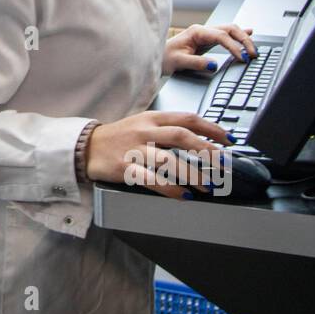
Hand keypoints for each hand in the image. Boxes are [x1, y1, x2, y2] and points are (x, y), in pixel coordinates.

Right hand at [84, 110, 231, 199]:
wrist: (86, 147)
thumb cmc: (118, 137)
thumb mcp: (142, 124)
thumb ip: (166, 129)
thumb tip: (198, 140)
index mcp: (152, 118)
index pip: (187, 118)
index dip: (210, 128)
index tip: (228, 140)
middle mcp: (145, 131)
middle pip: (182, 136)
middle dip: (207, 151)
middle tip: (223, 164)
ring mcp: (134, 150)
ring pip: (169, 160)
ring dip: (192, 174)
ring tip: (208, 185)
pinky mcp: (125, 168)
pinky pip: (152, 179)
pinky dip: (170, 188)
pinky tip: (183, 195)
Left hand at [163, 24, 256, 75]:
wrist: (155, 55)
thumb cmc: (164, 57)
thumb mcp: (178, 62)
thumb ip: (197, 63)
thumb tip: (214, 65)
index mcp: (196, 32)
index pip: (221, 36)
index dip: (233, 47)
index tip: (241, 58)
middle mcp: (202, 30)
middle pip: (229, 29)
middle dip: (243, 40)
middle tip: (253, 53)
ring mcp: (205, 34)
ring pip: (229, 30)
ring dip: (243, 37)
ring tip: (254, 47)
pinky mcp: (207, 40)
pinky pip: (226, 34)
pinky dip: (238, 35)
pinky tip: (249, 33)